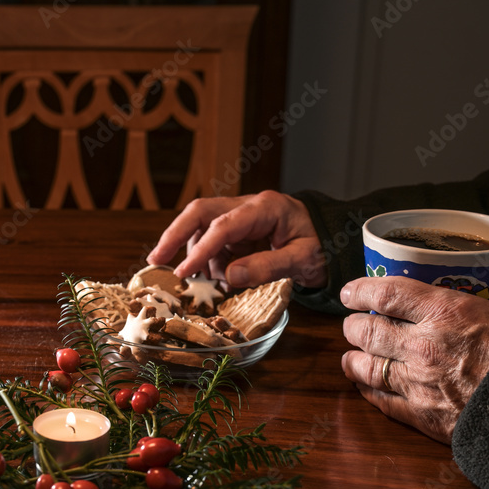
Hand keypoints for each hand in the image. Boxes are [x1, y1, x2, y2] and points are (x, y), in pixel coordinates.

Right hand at [146, 191, 326, 288]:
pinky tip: (217, 278)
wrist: (333, 239)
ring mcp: (241, 217)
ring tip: (206, 282)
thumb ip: (267, 266)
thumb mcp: (303, 259)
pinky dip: (209, 262)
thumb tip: (229, 276)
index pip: (223, 225)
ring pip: (202, 228)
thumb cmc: (322, 246)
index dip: (201, 249)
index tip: (183, 272)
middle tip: (155, 261)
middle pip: (200, 212)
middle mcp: (248, 206)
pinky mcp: (238, 231)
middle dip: (175, 235)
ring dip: (197, 256)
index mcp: (265, 207)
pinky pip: (213, 243)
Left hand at [340, 276, 488, 443]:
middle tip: (352, 325)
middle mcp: (423, 344)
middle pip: (366, 331)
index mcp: (446, 311)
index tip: (350, 292)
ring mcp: (418, 382)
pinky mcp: (423, 416)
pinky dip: (369, 392)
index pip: (385, 294)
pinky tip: (365, 387)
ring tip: (350, 356)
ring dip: (354, 360)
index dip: (360, 291)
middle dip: (353, 327)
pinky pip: (382, 401)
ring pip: (366, 367)